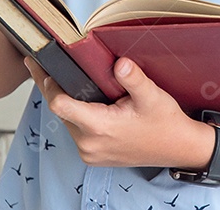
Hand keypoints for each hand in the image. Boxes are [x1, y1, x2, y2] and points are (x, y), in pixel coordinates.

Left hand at [23, 56, 213, 168]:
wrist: (177, 148)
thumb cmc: (165, 122)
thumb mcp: (152, 96)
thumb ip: (133, 78)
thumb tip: (119, 63)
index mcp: (99, 127)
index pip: (59, 105)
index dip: (49, 85)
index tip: (43, 66)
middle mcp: (89, 144)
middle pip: (60, 112)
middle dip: (54, 90)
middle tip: (43, 66)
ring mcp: (90, 153)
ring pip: (67, 122)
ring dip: (67, 103)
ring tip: (65, 80)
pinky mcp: (93, 156)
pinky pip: (77, 133)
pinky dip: (77, 116)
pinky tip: (83, 102)